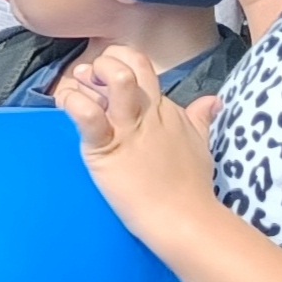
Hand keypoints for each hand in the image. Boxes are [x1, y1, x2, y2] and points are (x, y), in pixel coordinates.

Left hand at [52, 44, 221, 243]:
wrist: (185, 219)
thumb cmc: (190, 186)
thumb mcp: (200, 143)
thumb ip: (201, 118)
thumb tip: (213, 101)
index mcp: (163, 108)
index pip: (140, 67)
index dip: (120, 62)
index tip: (105, 78)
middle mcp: (147, 111)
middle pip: (129, 64)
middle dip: (104, 62)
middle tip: (90, 81)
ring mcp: (128, 127)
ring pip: (115, 78)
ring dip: (91, 76)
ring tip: (79, 89)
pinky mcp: (107, 147)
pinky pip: (88, 115)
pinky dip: (74, 104)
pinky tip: (68, 107)